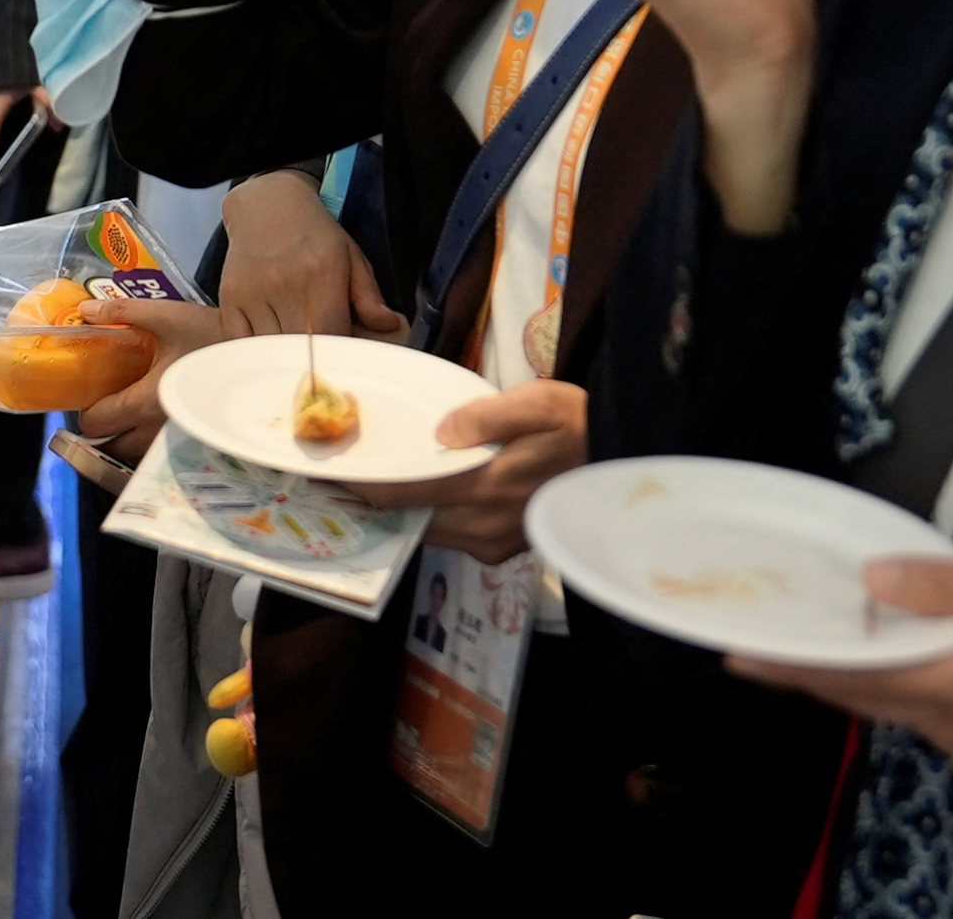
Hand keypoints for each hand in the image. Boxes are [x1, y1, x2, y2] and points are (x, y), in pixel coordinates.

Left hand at [74, 292, 253, 460]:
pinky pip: (155, 455)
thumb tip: (84, 311)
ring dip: (123, 439)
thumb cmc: (208, 334)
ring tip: (125, 412)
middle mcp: (156, 430)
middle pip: (110, 447)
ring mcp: (175, 441)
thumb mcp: (165, 316)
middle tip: (105, 403)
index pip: (96, 423)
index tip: (89, 393)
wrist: (253, 354)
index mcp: (145, 401)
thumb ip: (121, 312)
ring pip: (133, 455)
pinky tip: (149, 420)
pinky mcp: (192, 443)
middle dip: (102, 429)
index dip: (85, 410)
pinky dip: (145, 444)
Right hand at [217, 170, 404, 342]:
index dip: (338, 352)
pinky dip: (255, 350)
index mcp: (321, 272)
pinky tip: (268, 344)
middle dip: (313, 357)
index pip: (332, 334)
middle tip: (320, 356)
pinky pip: (240, 341)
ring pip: (270, 347)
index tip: (342, 355)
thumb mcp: (350, 255)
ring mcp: (253, 290)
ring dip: (284, 355)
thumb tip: (390, 325)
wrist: (266, 205)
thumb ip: (369, 295)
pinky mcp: (229, 296)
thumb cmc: (314, 234)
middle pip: (300, 346)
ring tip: (296, 348)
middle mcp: (284, 282)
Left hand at [342, 379, 585, 562]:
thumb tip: (441, 434)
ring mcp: (498, 543)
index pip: (407, 494)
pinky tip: (421, 497)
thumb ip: (487, 418)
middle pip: (412, 521)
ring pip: (431, 532)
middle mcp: (486, 527)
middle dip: (375, 505)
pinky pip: (454, 537)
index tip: (328, 477)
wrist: (624, 459)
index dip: (363, 488)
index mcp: (488, 488)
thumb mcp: (538, 404)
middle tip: (339, 484)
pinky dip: (431, 519)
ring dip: (402, 513)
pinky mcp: (508, 548)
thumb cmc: (580, 424)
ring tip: (372, 488)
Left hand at [736, 561, 952, 788]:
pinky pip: (927, 716)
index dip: (790, 665)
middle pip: (861, 697)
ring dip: (849, 679)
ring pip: (892, 708)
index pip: (853, 676)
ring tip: (806, 644)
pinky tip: (892, 660)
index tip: (735, 653)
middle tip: (752, 645)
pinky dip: (895, 687)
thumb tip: (875, 580)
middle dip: (804, 672)